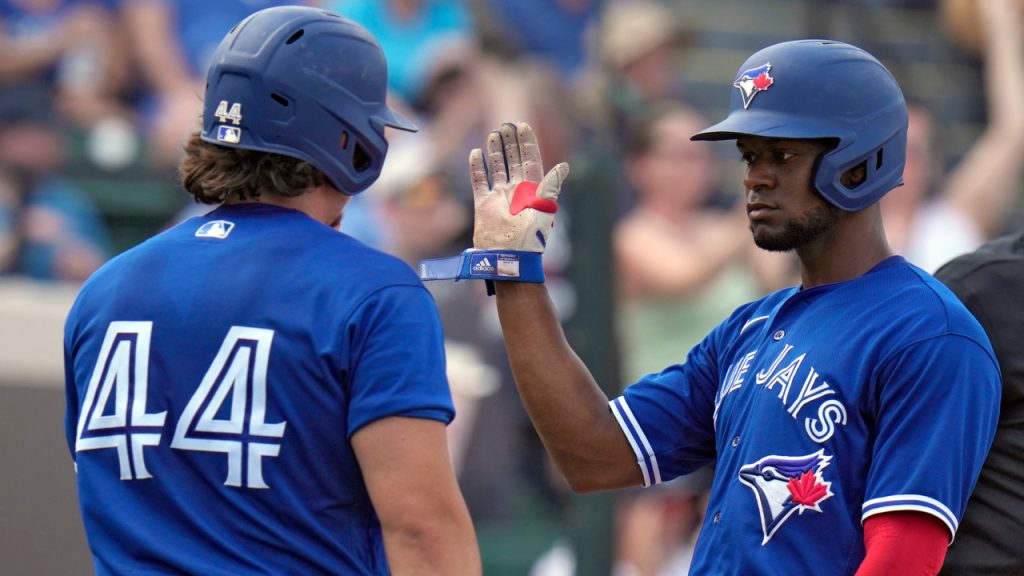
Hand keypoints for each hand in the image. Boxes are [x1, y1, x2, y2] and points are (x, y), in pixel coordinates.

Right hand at [470, 122, 568, 251]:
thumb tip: (564, 166)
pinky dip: (477, 167)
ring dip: (496, 151)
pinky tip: (476, 153)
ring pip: (497, 167)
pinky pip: (479, 181)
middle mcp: (516, 191)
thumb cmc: (530, 237)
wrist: (508, 258)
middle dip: (510, 142)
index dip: (527, 143)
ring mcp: (499, 197)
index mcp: (533, 190)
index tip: (523, 125)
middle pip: (513, 160)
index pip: (530, 159)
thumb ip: (551, 186)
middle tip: (506, 123)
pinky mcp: (483, 204)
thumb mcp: (544, 209)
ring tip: (493, 133)